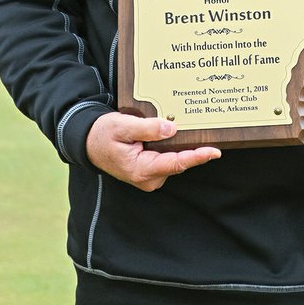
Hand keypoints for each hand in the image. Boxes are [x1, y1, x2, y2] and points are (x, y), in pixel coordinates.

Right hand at [86, 112, 220, 191]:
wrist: (89, 142)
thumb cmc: (103, 134)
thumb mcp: (123, 126)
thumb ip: (147, 129)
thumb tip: (170, 128)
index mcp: (142, 170)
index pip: (176, 163)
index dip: (197, 157)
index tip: (214, 151)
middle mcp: (148, 177)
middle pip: (178, 161)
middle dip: (193, 148)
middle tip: (208, 130)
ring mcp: (150, 175)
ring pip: (174, 159)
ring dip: (182, 145)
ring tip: (189, 126)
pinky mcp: (151, 170)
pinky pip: (168, 158)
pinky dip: (173, 146)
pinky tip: (175, 132)